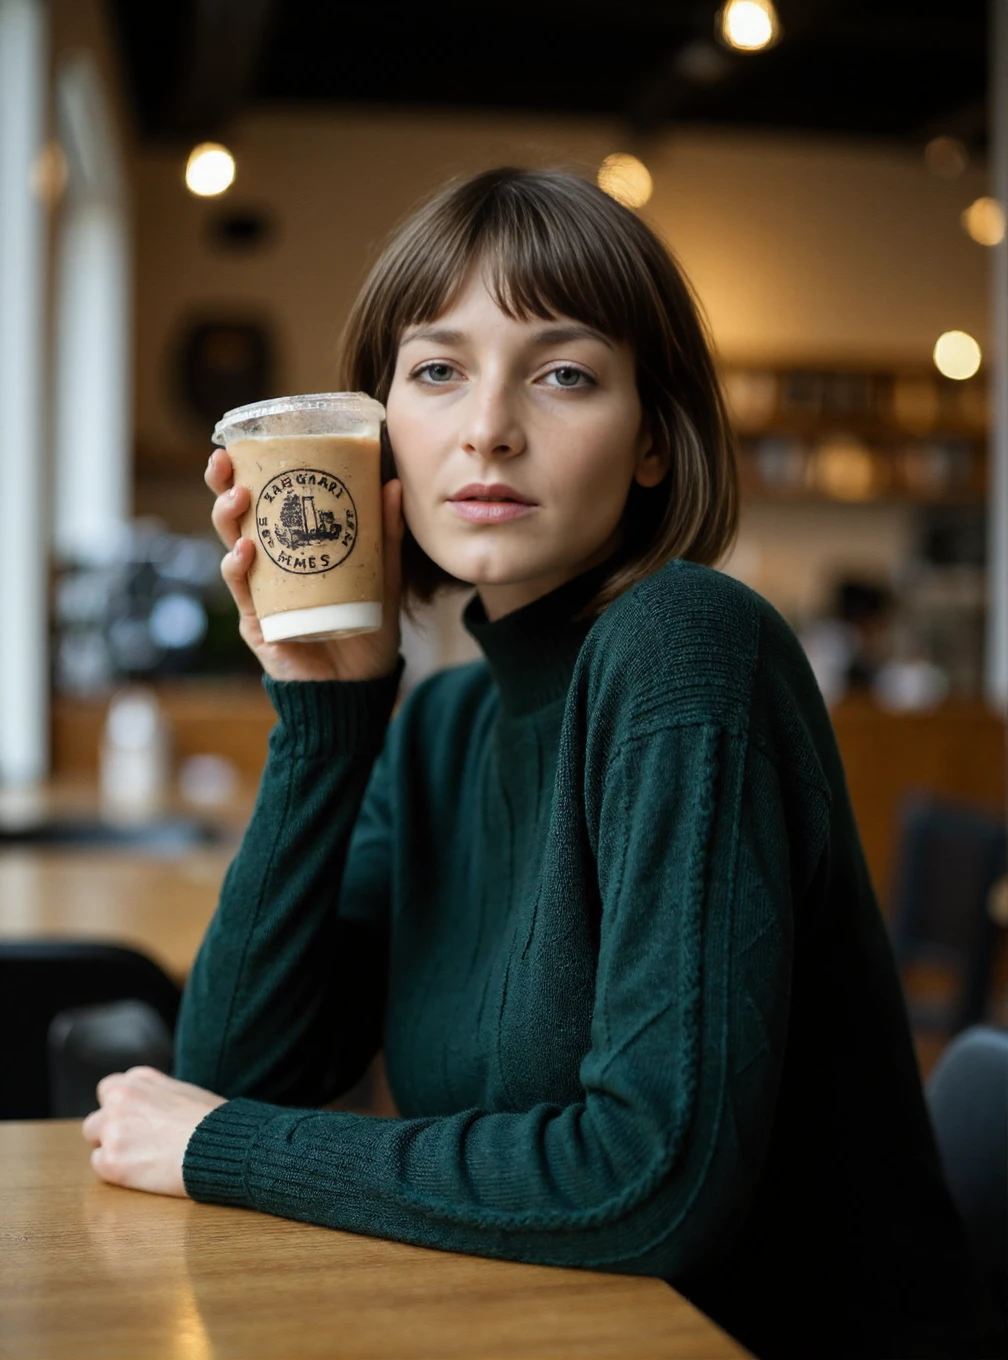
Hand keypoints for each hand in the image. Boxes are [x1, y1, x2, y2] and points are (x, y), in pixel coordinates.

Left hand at [81, 1067, 226, 1197]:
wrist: (221, 1145)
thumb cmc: (214, 1122)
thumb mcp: (185, 1092)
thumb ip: (158, 1096)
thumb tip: (154, 1111)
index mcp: (141, 1079)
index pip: (111, 1089)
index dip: (121, 1108)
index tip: (136, 1121)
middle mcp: (122, 1098)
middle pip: (97, 1116)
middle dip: (110, 1130)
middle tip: (136, 1145)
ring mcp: (114, 1128)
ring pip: (94, 1139)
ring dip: (111, 1148)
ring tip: (140, 1159)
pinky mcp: (112, 1160)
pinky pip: (100, 1166)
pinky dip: (116, 1171)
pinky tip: (142, 1171)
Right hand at [206, 446, 404, 682]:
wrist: (361, 684)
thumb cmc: (367, 627)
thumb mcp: (380, 574)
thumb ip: (383, 535)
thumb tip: (391, 484)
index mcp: (291, 547)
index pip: (263, 504)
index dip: (245, 474)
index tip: (240, 444)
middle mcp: (268, 567)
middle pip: (236, 520)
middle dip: (223, 487)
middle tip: (224, 462)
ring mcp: (259, 594)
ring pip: (231, 549)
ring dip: (227, 520)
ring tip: (237, 498)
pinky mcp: (258, 624)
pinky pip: (242, 592)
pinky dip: (238, 569)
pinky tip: (245, 551)